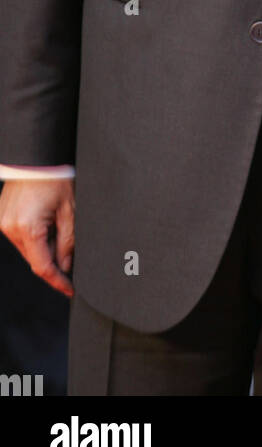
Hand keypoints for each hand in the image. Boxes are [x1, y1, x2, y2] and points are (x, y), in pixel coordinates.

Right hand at [0, 178, 74, 296]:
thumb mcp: (70, 210)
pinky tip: (44, 218)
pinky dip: (34, 234)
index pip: (43, 267)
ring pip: (27, 248)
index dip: (58, 281)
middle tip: (68, 240)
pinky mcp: (2, 217)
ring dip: (43, 244)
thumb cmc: (56, 178)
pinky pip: (20, 235)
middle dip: (53, 257)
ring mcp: (4, 222)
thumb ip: (68, 241)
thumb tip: (66, 265)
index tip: (69, 289)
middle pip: (35, 258)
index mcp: (29, 228)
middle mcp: (11, 228)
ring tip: (55, 220)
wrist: (37, 157)